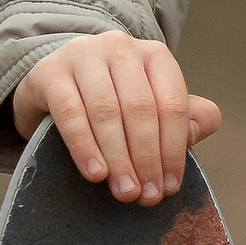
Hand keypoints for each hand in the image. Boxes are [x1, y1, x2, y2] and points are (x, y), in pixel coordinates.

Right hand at [14, 35, 221, 205]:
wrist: (53, 82)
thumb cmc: (113, 98)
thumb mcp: (151, 103)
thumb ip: (186, 116)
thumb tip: (195, 133)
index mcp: (154, 55)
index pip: (172, 105)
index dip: (174, 150)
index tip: (169, 187)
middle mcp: (121, 48)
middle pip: (140, 109)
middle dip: (146, 159)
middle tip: (145, 197)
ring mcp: (83, 55)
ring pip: (106, 112)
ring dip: (119, 158)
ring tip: (124, 191)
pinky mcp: (50, 71)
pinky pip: (70, 113)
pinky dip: (84, 146)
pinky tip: (96, 174)